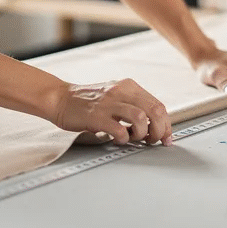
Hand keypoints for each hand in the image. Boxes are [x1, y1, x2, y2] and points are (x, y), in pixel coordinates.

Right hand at [53, 79, 173, 145]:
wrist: (60, 99)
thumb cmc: (89, 102)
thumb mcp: (115, 97)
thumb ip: (133, 106)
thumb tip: (154, 126)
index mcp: (129, 86)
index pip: (158, 105)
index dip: (166, 125)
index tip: (167, 138)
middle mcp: (121, 91)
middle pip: (155, 111)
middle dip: (159, 130)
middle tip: (153, 141)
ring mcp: (109, 103)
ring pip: (141, 118)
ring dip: (142, 134)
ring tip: (134, 139)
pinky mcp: (96, 116)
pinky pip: (119, 130)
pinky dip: (123, 139)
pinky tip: (118, 139)